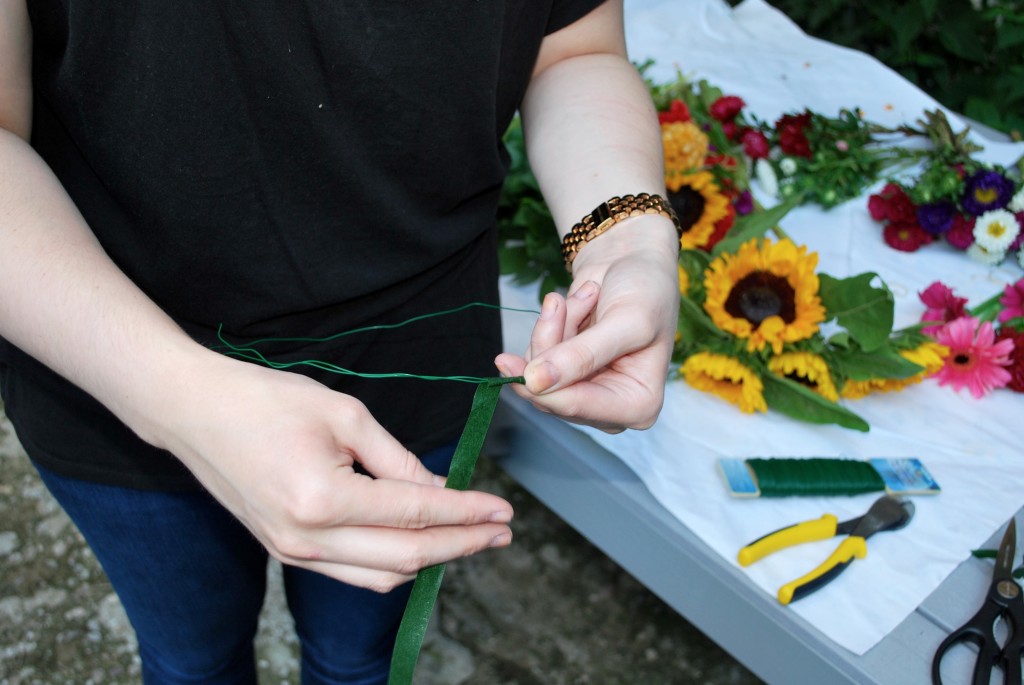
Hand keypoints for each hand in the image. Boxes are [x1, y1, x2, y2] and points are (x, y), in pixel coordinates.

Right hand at [154, 355, 513, 592]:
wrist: (193, 412)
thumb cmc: (265, 401)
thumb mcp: (344, 414)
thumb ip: (397, 459)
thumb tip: (437, 488)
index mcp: (323, 499)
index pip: (415, 514)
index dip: (467, 513)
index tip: (503, 510)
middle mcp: (307, 540)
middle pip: (405, 558)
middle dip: (462, 545)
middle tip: (501, 531)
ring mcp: (292, 553)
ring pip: (381, 576)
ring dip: (431, 561)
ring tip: (469, 538)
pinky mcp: (285, 552)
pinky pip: (352, 573)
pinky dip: (393, 563)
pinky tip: (420, 542)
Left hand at [494, 216, 679, 431]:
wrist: (634, 258)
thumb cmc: (647, 289)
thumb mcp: (626, 321)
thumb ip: (582, 355)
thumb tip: (535, 382)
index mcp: (639, 405)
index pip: (577, 407)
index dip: (542, 386)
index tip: (508, 361)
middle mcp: (611, 406)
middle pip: (551, 392)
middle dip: (551, 343)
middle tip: (558, 302)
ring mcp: (587, 388)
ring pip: (538, 373)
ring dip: (554, 326)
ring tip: (586, 295)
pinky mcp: (566, 371)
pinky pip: (537, 355)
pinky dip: (552, 324)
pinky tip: (578, 303)